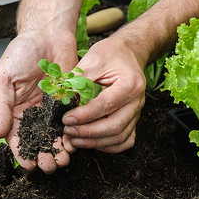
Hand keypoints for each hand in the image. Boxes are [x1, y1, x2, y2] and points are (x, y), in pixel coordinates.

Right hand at [0, 28, 76, 172]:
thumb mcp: (3, 78)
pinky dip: (72, 135)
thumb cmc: (20, 52)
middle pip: (37, 142)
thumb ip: (1, 106)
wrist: (48, 33)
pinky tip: (74, 144)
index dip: (21, 154)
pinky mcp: (69, 102)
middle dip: (43, 157)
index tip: (28, 165)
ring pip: (55, 137)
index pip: (16, 139)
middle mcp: (33, 113)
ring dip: (59, 151)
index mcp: (14, 110)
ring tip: (63, 160)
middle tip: (49, 166)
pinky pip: (71, 123)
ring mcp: (52, 109)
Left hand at [63, 36, 145, 152]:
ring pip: (120, 137)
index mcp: (129, 84)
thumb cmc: (111, 53)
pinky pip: (126, 140)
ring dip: (95, 142)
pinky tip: (92, 142)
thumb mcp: (93, 59)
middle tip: (68, 131)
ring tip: (75, 140)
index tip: (66, 119)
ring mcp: (137, 112)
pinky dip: (109, 146)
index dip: (84, 115)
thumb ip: (78, 80)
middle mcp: (137, 101)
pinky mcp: (134, 119)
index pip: (106, 105)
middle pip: (115, 126)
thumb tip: (61, 100)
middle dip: (88, 133)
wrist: (129, 52)